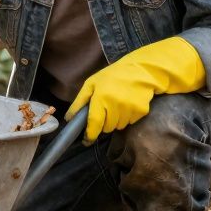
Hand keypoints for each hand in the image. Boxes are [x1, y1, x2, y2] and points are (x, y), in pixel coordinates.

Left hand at [65, 36, 205, 142]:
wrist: (142, 70)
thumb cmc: (113, 76)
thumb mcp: (91, 83)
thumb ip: (79, 102)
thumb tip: (68, 119)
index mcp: (101, 97)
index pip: (94, 123)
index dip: (90, 135)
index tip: (86, 140)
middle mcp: (116, 105)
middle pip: (106, 128)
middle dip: (104, 122)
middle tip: (106, 109)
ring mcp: (130, 109)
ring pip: (118, 127)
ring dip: (116, 120)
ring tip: (118, 104)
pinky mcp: (142, 111)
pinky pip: (130, 122)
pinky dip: (127, 117)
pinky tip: (128, 104)